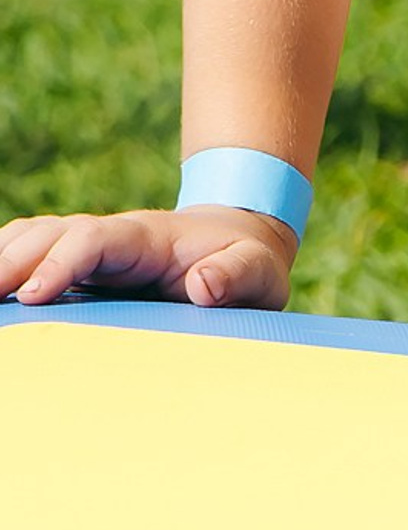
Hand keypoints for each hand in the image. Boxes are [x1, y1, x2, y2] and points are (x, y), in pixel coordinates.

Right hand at [0, 206, 295, 310]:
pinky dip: (4, 265)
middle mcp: (110, 236)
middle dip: (9, 263)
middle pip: (48, 234)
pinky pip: (29, 254)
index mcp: (149, 238)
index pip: (95, 238)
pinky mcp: (77, 266)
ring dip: (0, 261)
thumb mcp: (259, 271)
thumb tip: (203, 285)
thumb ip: (238, 275)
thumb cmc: (245, 264)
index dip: (61, 262)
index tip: (33, 296)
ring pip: (30, 239)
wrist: (235, 244)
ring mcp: (88, 249)